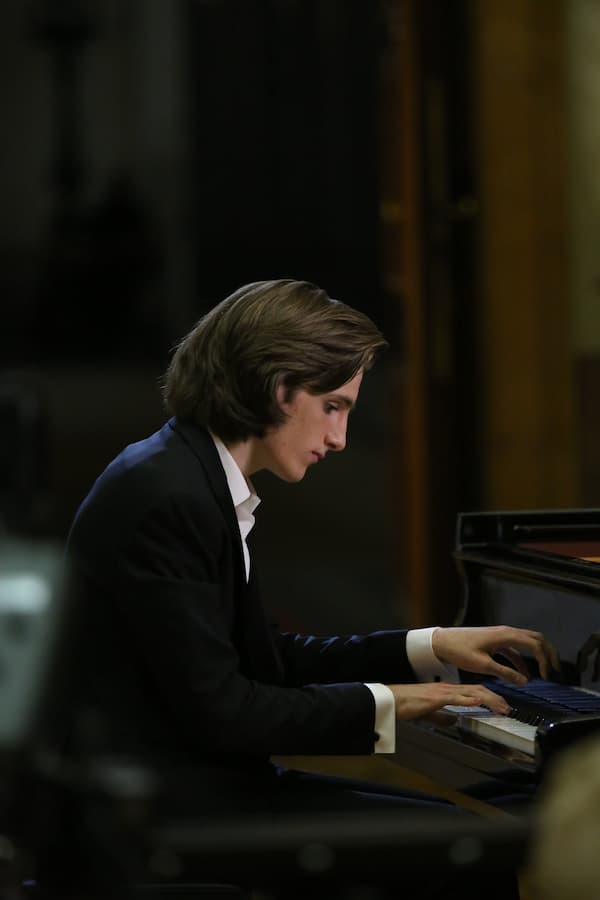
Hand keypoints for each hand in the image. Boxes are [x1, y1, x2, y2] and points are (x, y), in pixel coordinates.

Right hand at [386, 681, 510, 720]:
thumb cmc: (406, 705)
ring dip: (489, 699)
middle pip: (477, 689)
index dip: (489, 697)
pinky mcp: (436, 697)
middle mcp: (447, 688)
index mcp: (446, 691)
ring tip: (501, 707)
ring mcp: (443, 691)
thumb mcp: (429, 712)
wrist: (392, 700)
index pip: (473, 691)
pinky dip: (470, 699)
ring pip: (471, 692)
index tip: (500, 705)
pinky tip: (479, 701)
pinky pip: (456, 697)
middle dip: (495, 698)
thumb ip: (441, 716)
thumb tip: (453, 720)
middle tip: (507, 707)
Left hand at [432, 625, 559, 683]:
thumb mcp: (482, 665)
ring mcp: (502, 636)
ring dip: (538, 655)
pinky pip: (516, 649)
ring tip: (546, 672)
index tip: (547, 675)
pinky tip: (525, 675)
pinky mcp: (496, 641)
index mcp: (505, 635)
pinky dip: (524, 660)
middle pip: (536, 638)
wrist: (443, 642)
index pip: (535, 644)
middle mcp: (506, 632)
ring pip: (528, 642)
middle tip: (556, 669)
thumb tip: (525, 681)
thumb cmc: (459, 650)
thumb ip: (505, 673)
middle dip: (549, 653)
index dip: (545, 659)